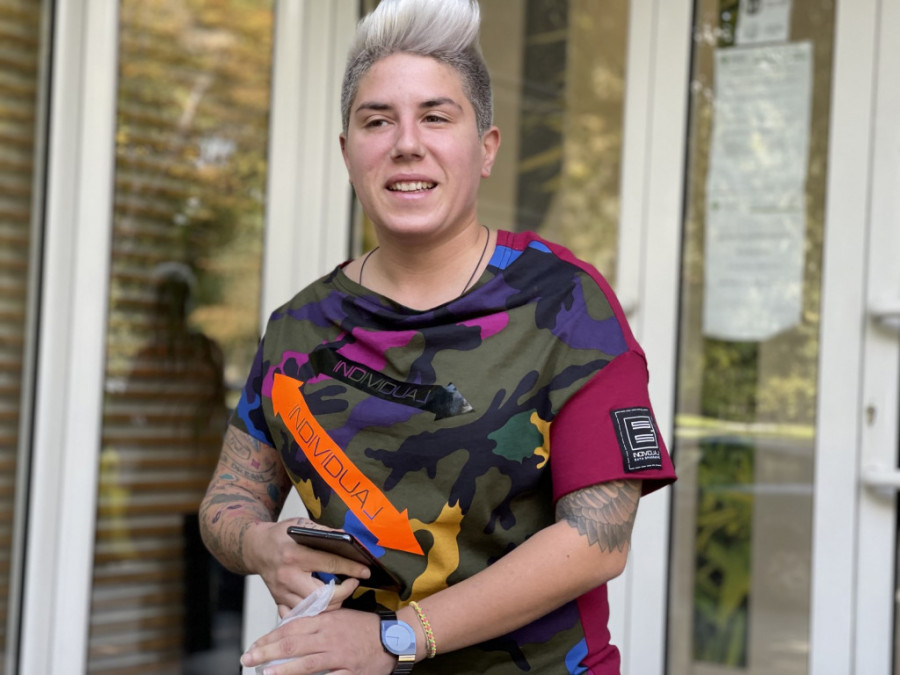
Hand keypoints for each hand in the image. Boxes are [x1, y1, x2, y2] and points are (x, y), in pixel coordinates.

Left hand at [240, 608, 398, 674]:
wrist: (395, 636)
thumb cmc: (365, 627)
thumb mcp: (339, 616)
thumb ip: (316, 621)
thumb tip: (288, 626)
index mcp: (325, 622)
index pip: (290, 629)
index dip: (269, 638)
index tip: (254, 646)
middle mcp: (329, 638)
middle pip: (292, 645)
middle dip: (266, 653)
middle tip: (248, 660)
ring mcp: (339, 657)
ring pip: (306, 664)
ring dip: (283, 670)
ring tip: (265, 673)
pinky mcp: (350, 673)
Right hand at [242, 517, 371, 612]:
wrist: (255, 548)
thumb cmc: (280, 536)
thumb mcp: (301, 525)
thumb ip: (324, 532)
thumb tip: (348, 538)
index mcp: (295, 554)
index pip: (329, 564)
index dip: (351, 568)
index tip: (365, 571)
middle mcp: (287, 576)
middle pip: (321, 595)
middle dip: (343, 592)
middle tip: (353, 584)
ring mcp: (282, 592)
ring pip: (312, 609)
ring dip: (332, 604)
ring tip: (341, 593)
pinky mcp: (279, 601)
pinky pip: (299, 616)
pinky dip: (313, 614)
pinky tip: (324, 605)